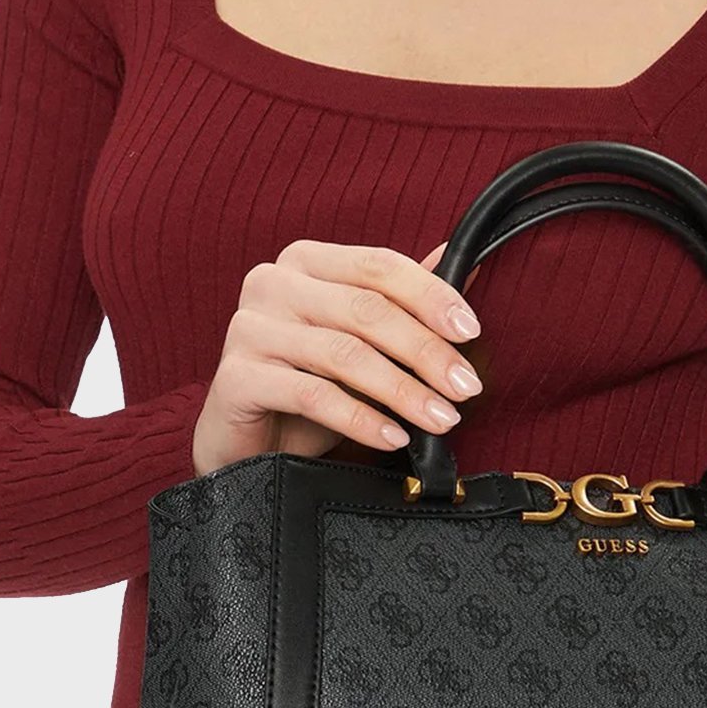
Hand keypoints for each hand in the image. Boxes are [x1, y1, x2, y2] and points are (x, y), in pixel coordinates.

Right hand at [191, 238, 482, 475]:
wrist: (249, 445)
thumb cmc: (308, 387)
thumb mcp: (363, 342)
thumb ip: (405, 303)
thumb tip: (464, 263)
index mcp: (306, 262)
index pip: (379, 266)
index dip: (431, 296)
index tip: (471, 331)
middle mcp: (272, 283)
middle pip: (366, 309)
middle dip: (426, 351)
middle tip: (465, 387)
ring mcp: (248, 328)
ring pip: (344, 353)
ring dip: (403, 390)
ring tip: (441, 418)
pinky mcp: (235, 377)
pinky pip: (312, 395)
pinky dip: (361, 418)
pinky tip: (395, 437)